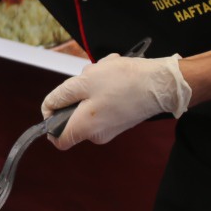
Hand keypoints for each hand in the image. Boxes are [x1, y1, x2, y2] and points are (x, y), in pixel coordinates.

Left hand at [41, 53, 191, 150]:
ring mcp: (110, 128)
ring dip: (92, 84)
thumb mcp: (83, 81)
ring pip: (87, 103)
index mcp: (85, 128)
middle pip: (72, 115)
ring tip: (106, 71)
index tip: (58, 102)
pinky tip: (115, 73)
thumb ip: (60, 97)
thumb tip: (49, 108)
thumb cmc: (123, 81)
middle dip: (76, 92)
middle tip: (89, 77)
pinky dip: (104, 86)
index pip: (57, 139)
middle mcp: (97, 134)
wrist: (162, 83)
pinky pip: (102, 102)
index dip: (50, 120)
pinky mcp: (120, 119)